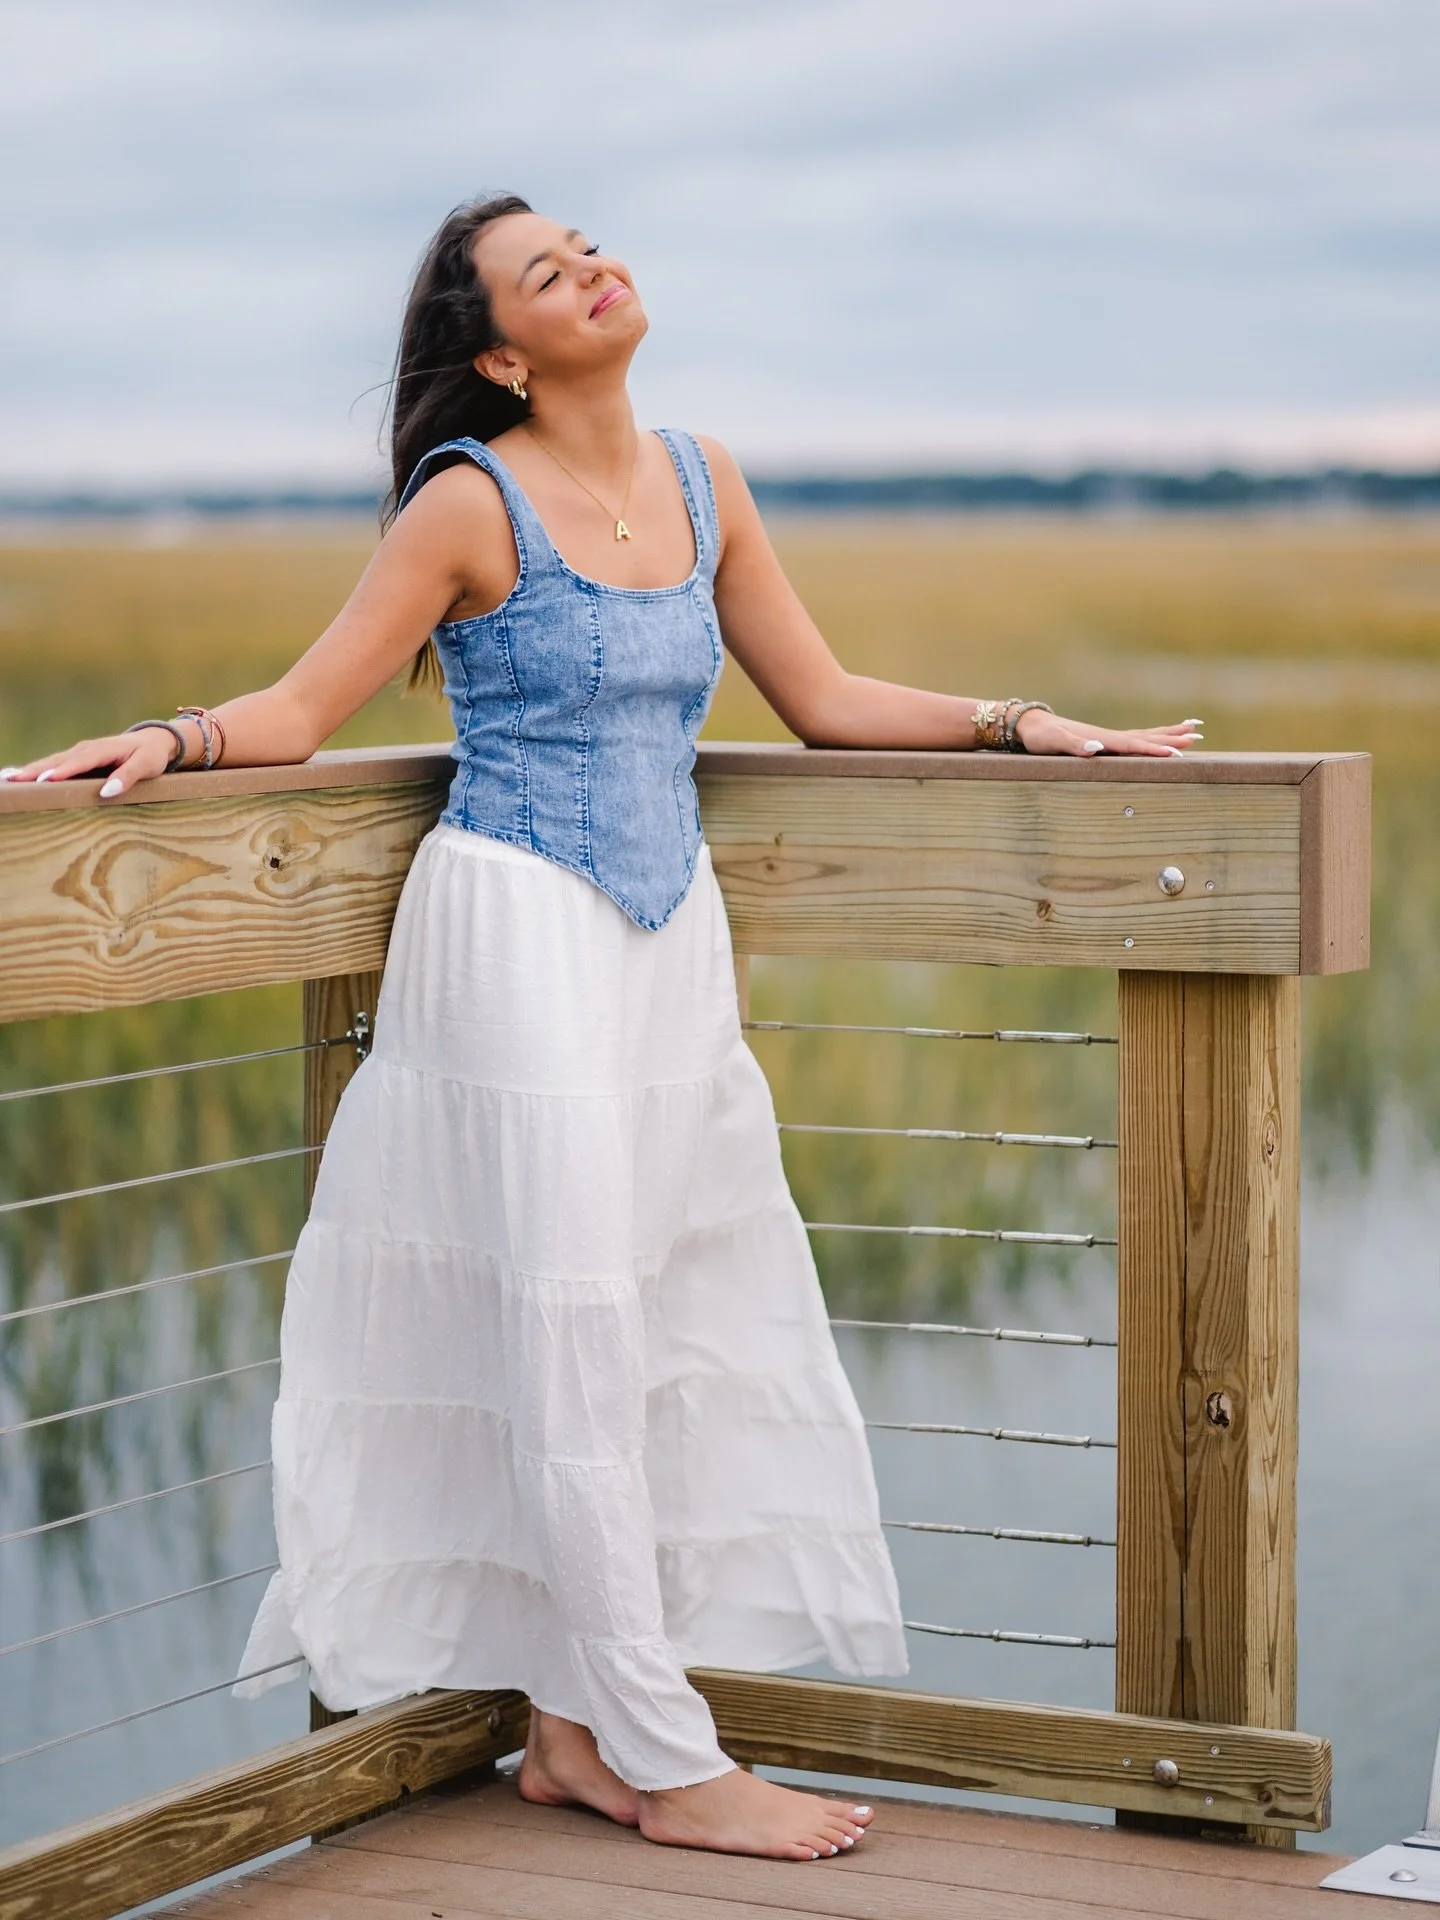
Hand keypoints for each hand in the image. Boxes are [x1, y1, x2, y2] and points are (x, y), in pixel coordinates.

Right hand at [0, 726, 181, 797]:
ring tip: (7, 779)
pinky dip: (35, 770)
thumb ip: (128, 777)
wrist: (153, 741)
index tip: (45, 780)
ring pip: (50, 762)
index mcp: (102, 750)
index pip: (80, 762)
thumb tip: (108, 792)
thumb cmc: (150, 756)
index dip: (63, 771)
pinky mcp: (76, 760)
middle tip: (12, 780)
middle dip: (34, 771)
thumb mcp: (147, 765)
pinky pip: (53, 765)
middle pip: (56, 761)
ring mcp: (78, 753)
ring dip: (28, 770)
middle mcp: (86, 749)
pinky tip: (18, 777)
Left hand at [1013, 710, 1202, 757]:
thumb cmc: (1040, 736)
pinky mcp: (1103, 741)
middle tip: (1199, 735)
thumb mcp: (1053, 742)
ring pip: (1144, 735)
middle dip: (1172, 737)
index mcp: (1101, 738)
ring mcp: (1107, 737)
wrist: (1031, 724)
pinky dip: (1151, 738)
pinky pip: (1133, 739)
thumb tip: (1096, 749)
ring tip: (1193, 730)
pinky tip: (1158, 739)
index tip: (1177, 753)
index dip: (1155, 749)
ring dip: (1168, 734)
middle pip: (1147, 736)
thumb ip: (1073, 746)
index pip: (1134, 745)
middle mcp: (1109, 736)